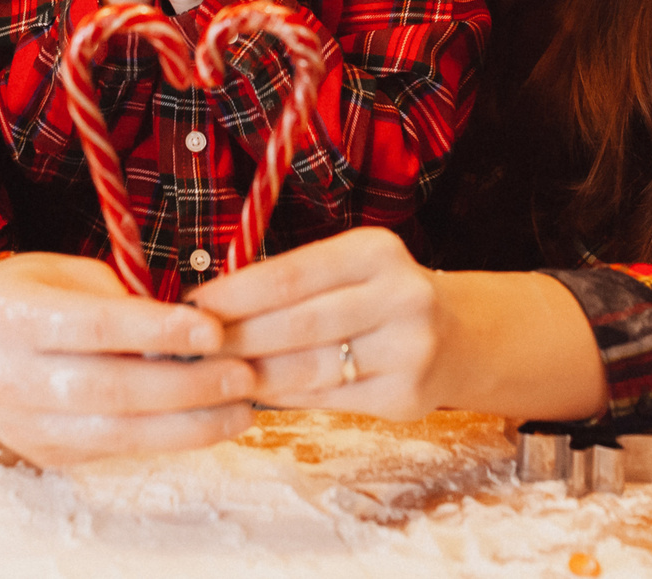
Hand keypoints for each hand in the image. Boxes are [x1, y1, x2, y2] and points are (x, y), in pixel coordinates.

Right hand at [0, 253, 254, 466]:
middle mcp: (12, 376)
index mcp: (17, 316)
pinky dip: (166, 438)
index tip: (214, 329)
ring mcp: (25, 425)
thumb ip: (123, 302)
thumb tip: (195, 331)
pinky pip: (114, 450)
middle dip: (186, 386)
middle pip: (110, 389)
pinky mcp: (45, 455)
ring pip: (116, 434)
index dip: (157, 330)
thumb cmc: (32, 295)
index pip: (95, 327)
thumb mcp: (68, 278)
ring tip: (240, 410)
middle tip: (242, 375)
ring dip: (188, 425)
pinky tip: (205, 423)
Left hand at [187, 228, 447, 418]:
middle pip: (296, 324)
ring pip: (310, 368)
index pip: (290, 274)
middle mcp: (400, 296)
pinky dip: (285, 398)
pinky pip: (329, 400)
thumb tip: (209, 305)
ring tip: (212, 376)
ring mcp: (409, 350)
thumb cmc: (380, 296)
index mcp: (376, 252)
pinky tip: (256, 395)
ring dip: (253, 375)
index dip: (235, 293)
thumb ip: (294, 281)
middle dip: (235, 338)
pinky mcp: (407, 396)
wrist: (461, 337)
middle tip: (190, 348)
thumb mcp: (350, 266)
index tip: (191, 305)